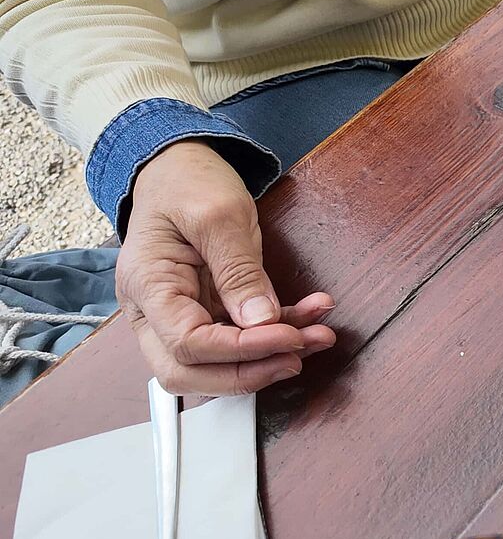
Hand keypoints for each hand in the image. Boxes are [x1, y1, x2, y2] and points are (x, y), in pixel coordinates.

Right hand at [116, 141, 335, 394]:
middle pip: (190, 372)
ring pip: (219, 361)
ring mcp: (181, 313)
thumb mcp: (218, 214)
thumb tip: (261, 320)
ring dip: (270, 356)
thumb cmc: (187, 182)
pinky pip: (242, 335)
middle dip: (249, 372)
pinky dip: (279, 330)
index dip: (239, 350)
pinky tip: (312, 315)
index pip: (186, 344)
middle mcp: (155, 310)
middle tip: (297, 355)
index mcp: (147, 285)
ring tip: (320, 334)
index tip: (287, 337)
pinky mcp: (209, 308)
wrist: (179, 166)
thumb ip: (238, 269)